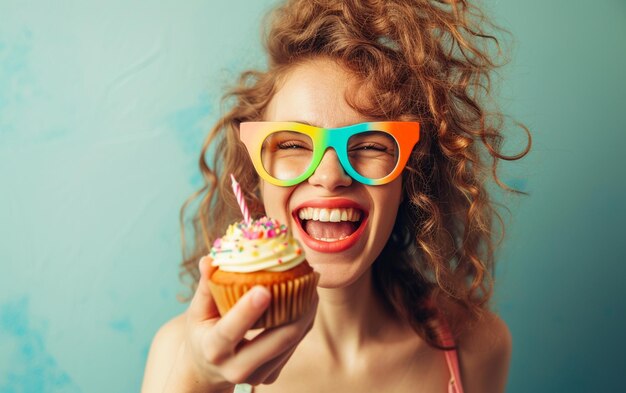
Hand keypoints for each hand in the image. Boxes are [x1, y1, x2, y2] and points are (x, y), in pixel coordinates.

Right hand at [166, 256, 317, 391]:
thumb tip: (209, 259)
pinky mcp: (271, 375)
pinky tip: (308, 298)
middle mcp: (236, 368)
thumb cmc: (202, 331)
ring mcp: (257, 376)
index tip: (264, 289)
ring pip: (292, 341)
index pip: (230, 331)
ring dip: (306, 312)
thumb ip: (206, 286)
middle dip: (298, 309)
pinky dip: (304, 321)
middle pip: (277, 340)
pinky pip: (294, 345)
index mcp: (213, 350)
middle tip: (307, 277)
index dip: (247, 311)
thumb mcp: (197, 311)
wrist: (206, 369)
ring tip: (311, 282)